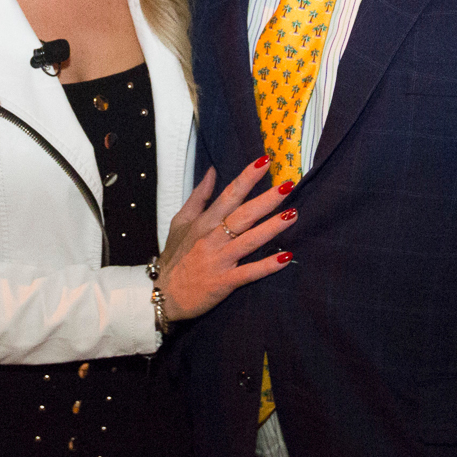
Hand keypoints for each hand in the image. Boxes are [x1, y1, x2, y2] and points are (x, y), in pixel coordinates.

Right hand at [156, 156, 296, 321]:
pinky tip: (285, 257)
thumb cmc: (174, 256)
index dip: (247, 178)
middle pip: (243, 215)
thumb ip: (199, 197)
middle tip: (288, 185)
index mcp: (204, 222)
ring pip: (249, 241)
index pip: (228, 194)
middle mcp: (212, 238)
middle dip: (266, 199)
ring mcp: (219, 260)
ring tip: (293, 214)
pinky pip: (248, 273)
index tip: (264, 161)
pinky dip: (266, 266)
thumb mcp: (181, 222)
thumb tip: (212, 171)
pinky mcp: (224, 283)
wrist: (164, 294)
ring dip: (271, 228)